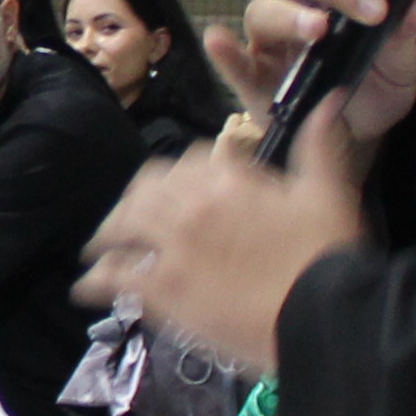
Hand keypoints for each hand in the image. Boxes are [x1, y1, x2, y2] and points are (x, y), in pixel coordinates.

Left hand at [73, 140, 368, 379]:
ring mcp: (173, 246)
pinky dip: (95, 280)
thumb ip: (319, 147)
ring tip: (98, 249)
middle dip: (134, 203)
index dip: (177, 176)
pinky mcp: (162, 288)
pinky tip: (85, 288)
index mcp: (230, 178)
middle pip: (145, 190)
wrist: (321, 315)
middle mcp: (193, 204)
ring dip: (107, 235)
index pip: (187, 161)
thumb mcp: (330, 193)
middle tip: (128, 220)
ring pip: (123, 226)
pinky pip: (114, 276)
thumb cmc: (328, 256)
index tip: (176, 190)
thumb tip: (331, 99)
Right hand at [212, 0, 415, 145]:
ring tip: (318, 30)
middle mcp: (298, 6)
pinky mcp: (253, 79)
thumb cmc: (374, 86)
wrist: (358, 139)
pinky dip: (223, 52)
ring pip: (262, 9)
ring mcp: (271, 42)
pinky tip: (217, 40)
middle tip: (372, 9)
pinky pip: (233, 63)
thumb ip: (405, 34)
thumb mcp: (401, 63)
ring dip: (288, 14)